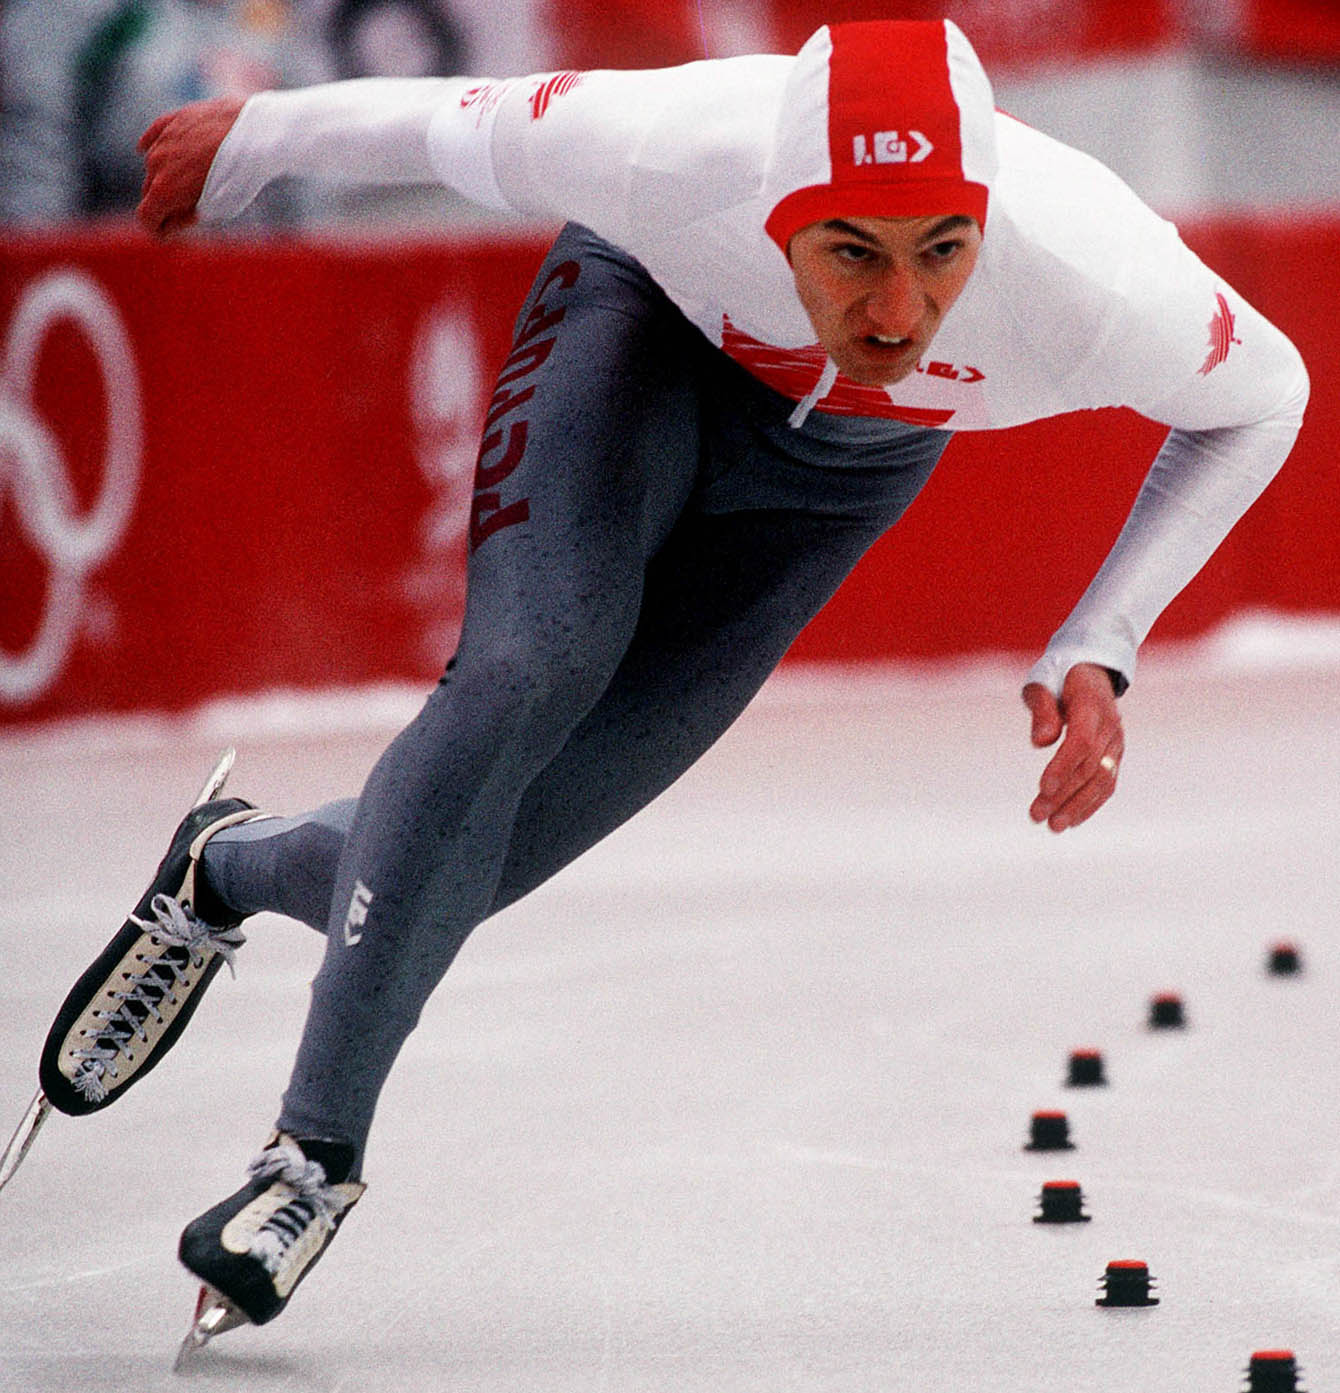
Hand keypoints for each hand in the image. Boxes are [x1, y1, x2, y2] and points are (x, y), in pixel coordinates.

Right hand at [136, 97, 244, 236]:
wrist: (254, 132)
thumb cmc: (239, 175)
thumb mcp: (216, 208)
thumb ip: (186, 219)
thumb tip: (168, 227)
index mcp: (164, 191)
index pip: (146, 217)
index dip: (156, 229)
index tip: (167, 234)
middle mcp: (156, 164)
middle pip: (150, 191)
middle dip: (163, 203)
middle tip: (184, 209)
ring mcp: (162, 139)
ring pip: (154, 164)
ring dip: (165, 175)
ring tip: (189, 180)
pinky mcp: (172, 120)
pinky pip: (153, 137)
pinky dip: (152, 146)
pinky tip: (148, 150)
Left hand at [1022, 663, 1123, 832]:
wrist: (1092, 668)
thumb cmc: (1058, 675)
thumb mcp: (1041, 682)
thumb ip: (1041, 709)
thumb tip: (1041, 742)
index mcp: (1091, 704)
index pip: (1081, 742)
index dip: (1062, 767)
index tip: (1041, 788)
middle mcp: (1110, 726)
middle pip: (1090, 766)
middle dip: (1063, 794)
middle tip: (1036, 815)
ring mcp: (1116, 742)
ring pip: (1102, 779)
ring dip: (1077, 806)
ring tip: (1053, 826)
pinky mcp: (1115, 754)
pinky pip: (1108, 783)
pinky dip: (1091, 803)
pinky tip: (1071, 820)